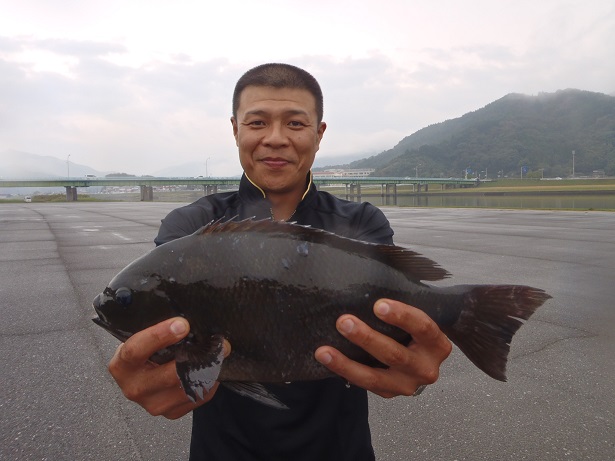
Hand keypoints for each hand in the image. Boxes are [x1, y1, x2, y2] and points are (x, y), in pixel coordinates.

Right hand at [108, 317, 230, 418]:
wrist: (140, 376)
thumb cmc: (144, 350)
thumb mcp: (140, 337)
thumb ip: (156, 330)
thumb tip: (184, 317)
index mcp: (122, 365)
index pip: (137, 350)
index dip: (160, 335)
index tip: (183, 324)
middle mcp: (135, 388)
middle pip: (170, 374)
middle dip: (198, 356)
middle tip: (217, 342)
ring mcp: (153, 404)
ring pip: (188, 387)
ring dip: (209, 369)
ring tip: (220, 353)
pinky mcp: (171, 412)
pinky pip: (198, 396)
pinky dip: (210, 381)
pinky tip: (213, 368)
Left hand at [314, 299, 451, 397]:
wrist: (416, 359)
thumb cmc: (411, 329)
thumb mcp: (415, 316)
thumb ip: (401, 303)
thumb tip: (372, 269)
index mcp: (437, 344)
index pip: (423, 328)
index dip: (402, 316)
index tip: (378, 304)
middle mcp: (426, 368)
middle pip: (396, 354)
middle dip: (367, 338)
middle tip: (343, 321)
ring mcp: (407, 385)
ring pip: (375, 377)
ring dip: (347, 362)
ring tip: (324, 350)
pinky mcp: (389, 393)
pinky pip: (363, 384)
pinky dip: (343, 370)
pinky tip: (325, 358)